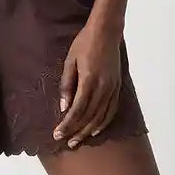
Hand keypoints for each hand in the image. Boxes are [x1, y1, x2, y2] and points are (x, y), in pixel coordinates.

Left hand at [53, 22, 122, 148]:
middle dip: (77, 131)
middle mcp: (103, 87)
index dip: (67, 124)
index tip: (57, 134)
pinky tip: (96, 130)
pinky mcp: (117, 86)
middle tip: (66, 143)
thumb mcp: (70, 61)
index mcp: (89, 80)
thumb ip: (67, 85)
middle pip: (89, 116)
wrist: (106, 31)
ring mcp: (112, 87)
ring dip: (89, 130)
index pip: (77, 110)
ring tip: (79, 140)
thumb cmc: (84, 43)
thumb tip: (63, 108)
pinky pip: (111, 110)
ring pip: (101, 116)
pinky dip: (104, 122)